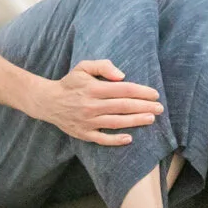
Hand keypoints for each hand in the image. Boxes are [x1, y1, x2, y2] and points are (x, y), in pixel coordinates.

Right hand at [34, 59, 162, 144]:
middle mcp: (92, 105)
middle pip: (123, 106)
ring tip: (151, 119)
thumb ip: (103, 66)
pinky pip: (102, 139)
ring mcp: (88, 121)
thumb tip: (122, 76)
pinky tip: (129, 139)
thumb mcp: (84, 67)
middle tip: (159, 108)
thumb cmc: (71, 83)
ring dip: (135, 121)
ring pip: (116, 122)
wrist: (48, 102)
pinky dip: (116, 140)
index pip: (123, 89)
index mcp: (94, 88)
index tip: (155, 94)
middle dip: (144, 107)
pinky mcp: (84, 133)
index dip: (141, 92)